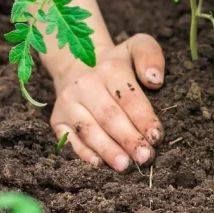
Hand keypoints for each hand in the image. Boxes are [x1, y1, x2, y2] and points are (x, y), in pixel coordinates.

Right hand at [50, 33, 164, 171]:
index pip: (128, 97)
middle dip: (128, 140)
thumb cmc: (117, 62)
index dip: (143, 119)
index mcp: (109, 68)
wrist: (78, 62)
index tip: (157, 137)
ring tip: (125, 166)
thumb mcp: (137, 46)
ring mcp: (68, 103)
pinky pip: (69, 139)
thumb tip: (155, 81)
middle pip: (109, 117)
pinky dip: (83, 153)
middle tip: (145, 157)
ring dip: (108, 151)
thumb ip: (150, 55)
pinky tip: (98, 164)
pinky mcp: (57, 118)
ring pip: (89, 131)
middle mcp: (85, 85)